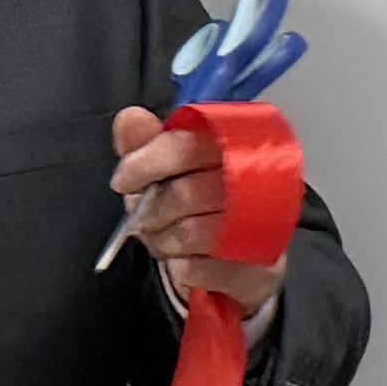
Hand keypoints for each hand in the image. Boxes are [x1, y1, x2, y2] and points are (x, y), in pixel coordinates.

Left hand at [110, 107, 289, 317]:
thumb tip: (130, 117)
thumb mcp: (163, 174)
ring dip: (164, 241)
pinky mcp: (264, 266)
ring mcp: (263, 225)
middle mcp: (255, 181)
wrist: (236, 262)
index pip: (187, 145)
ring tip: (165, 239)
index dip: (148, 162)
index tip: (122, 180)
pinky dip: (183, 268)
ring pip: (194, 232)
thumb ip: (145, 144)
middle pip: (187, 192)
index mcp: (231, 148)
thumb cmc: (197, 208)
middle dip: (152, 212)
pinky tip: (187, 262)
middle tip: (145, 219)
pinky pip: (204, 268)